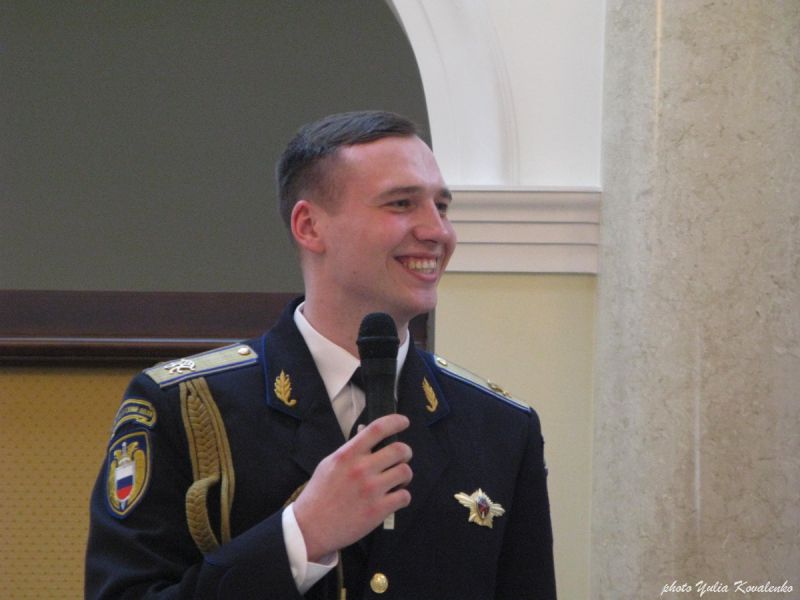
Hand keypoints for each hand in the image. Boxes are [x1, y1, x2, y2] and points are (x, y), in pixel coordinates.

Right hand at [292, 413, 412, 561]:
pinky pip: (404, 496)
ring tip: (397, 480)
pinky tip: (393, 498)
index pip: (377, 429)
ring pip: (405, 472)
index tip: (404, 422)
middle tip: (402, 458)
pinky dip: (402, 496)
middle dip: (405, 452)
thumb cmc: (318, 495)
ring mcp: (371, 490)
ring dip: (404, 475)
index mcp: (347, 455)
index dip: (395, 421)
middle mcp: (361, 469)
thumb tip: (366, 431)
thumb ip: (350, 450)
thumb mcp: (329, 464)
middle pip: (399, 450)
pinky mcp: (378, 510)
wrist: (309, 528)